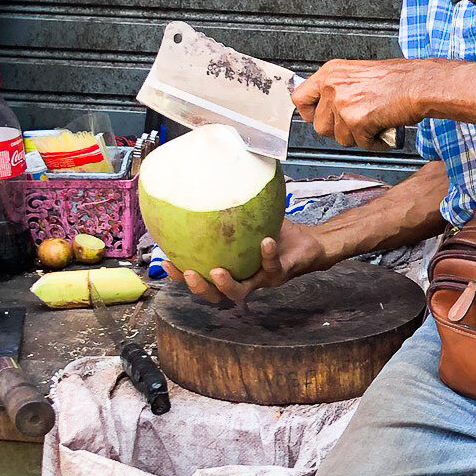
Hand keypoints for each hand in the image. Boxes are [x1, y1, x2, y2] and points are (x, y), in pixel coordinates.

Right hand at [166, 219, 324, 306]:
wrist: (310, 242)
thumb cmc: (277, 232)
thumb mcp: (248, 219)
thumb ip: (227, 209)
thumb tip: (204, 180)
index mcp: (231, 268)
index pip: (201, 277)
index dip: (180, 276)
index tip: (165, 261)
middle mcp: (244, 279)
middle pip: (216, 295)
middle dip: (199, 288)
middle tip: (187, 273)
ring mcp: (262, 280)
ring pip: (241, 291)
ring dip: (226, 285)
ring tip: (216, 271)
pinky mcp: (281, 274)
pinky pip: (272, 267)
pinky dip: (267, 255)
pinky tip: (265, 241)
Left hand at [292, 60, 415, 148]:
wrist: (419, 84)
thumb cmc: (398, 79)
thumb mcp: (358, 75)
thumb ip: (339, 90)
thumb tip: (328, 110)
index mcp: (331, 73)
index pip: (300, 99)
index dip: (310, 114)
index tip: (320, 118)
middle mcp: (333, 86)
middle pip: (319, 126)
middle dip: (339, 131)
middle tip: (356, 126)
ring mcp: (343, 104)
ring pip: (340, 138)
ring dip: (358, 137)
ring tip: (374, 125)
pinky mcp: (357, 121)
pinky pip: (360, 144)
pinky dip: (374, 143)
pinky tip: (382, 131)